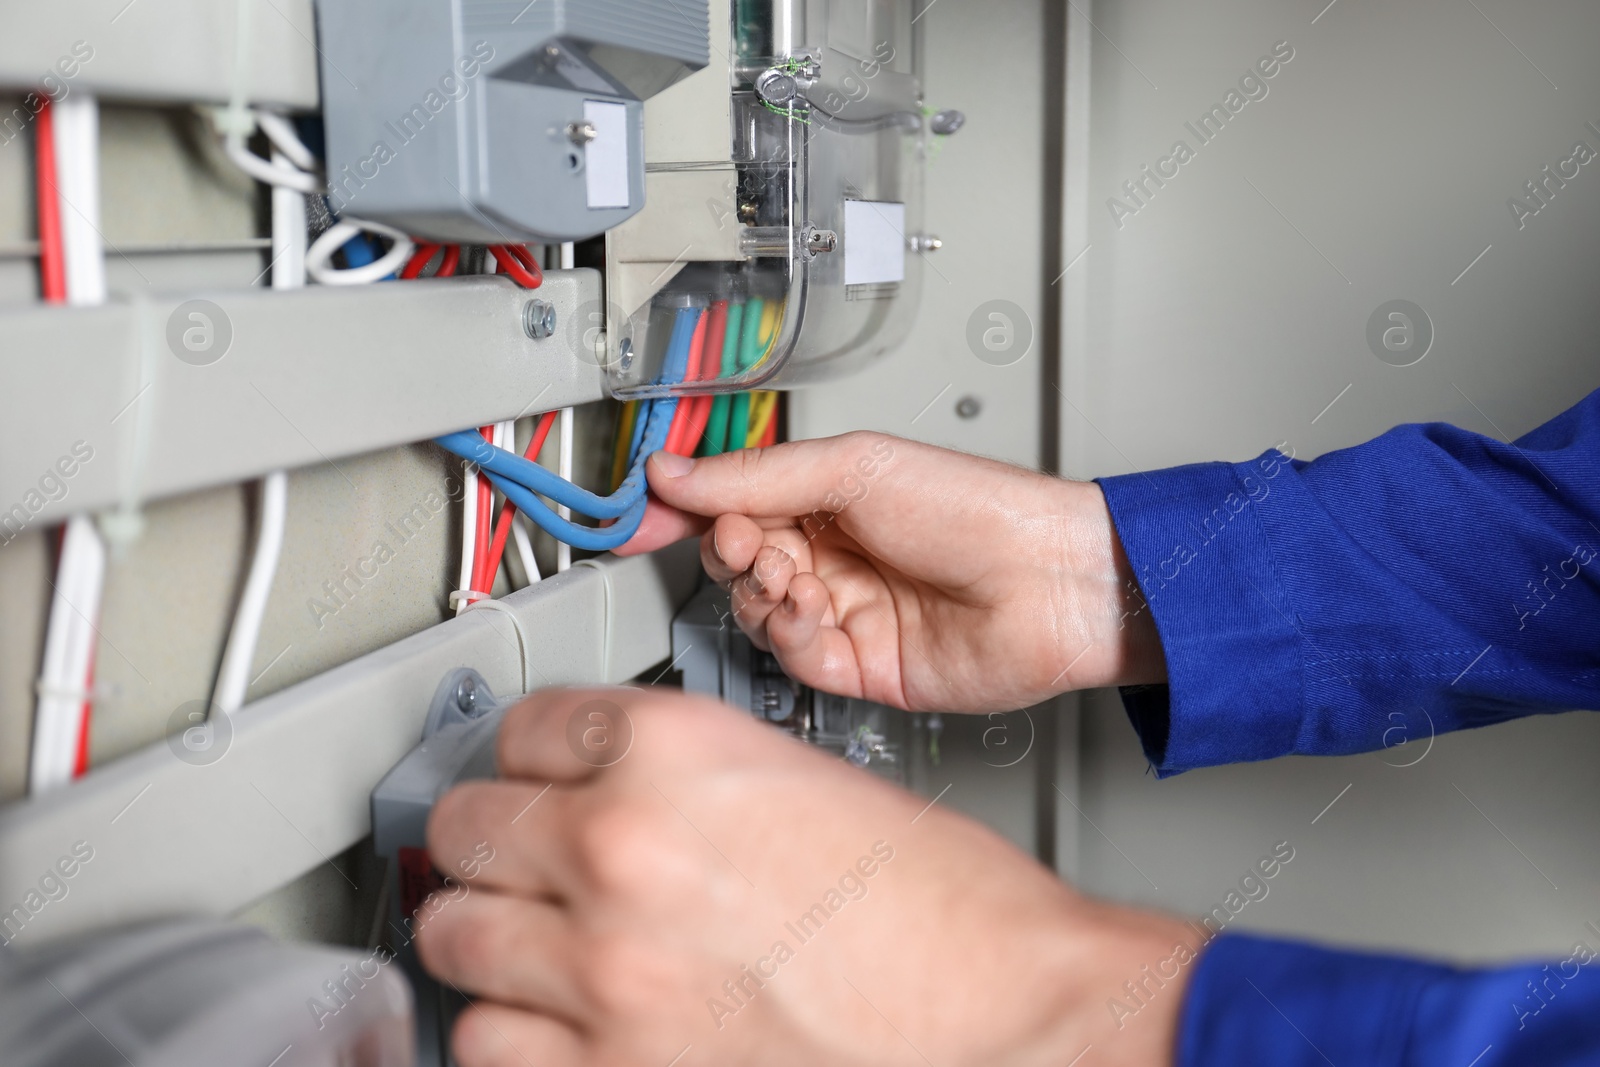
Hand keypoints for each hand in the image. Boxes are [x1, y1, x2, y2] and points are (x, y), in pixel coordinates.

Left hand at [419, 687, 1193, 1066]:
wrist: (1013, 1022)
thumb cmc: (948, 916)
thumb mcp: (802, 781)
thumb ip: (681, 777)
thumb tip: (602, 794)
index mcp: (678, 752)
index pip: (522, 728)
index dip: (529, 755)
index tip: (530, 777)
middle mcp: (623, 848)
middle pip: (465, 827)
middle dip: (491, 842)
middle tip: (515, 858)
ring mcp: (605, 972)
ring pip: (454, 938)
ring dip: (491, 939)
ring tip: (534, 948)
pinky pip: (485, 1045)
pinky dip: (512, 1032)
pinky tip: (558, 1022)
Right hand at [620, 433, 1164, 711]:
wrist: (1053, 583)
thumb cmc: (982, 509)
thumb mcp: (856, 467)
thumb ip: (755, 475)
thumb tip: (674, 472)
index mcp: (830, 498)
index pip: (735, 505)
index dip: (689, 511)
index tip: (645, 515)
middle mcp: (835, 556)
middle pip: (739, 564)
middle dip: (733, 552)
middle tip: (745, 539)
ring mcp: (848, 614)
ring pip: (761, 615)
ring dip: (765, 594)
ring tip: (792, 573)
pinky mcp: (863, 668)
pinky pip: (796, 659)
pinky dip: (792, 634)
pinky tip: (814, 611)